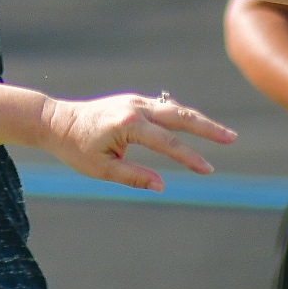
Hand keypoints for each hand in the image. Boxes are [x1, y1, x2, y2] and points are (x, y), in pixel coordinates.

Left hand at [39, 93, 236, 191]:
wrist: (56, 121)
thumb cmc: (76, 148)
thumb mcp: (101, 170)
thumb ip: (133, 176)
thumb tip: (161, 186)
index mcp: (128, 125)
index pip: (167, 143)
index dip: (189, 157)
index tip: (208, 169)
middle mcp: (135, 108)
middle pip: (179, 116)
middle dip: (207, 128)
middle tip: (231, 138)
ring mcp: (134, 102)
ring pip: (173, 108)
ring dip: (198, 120)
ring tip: (220, 133)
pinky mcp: (132, 102)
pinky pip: (162, 107)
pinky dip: (181, 115)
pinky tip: (193, 124)